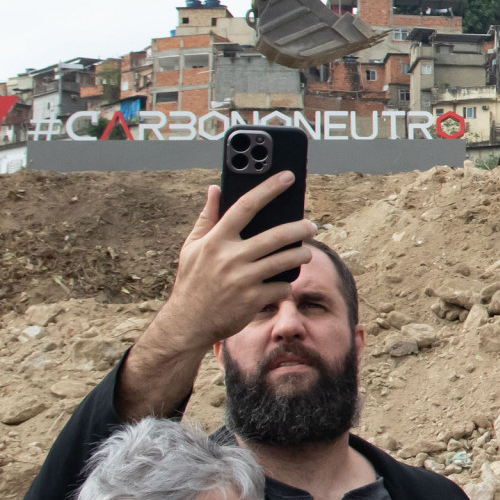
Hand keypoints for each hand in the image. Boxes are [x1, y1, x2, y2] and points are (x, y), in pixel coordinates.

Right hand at [157, 177, 315, 351]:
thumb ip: (207, 217)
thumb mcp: (192, 248)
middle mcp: (230, 257)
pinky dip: (286, 284)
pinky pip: (282, 286)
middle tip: (312, 226)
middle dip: (301, 228)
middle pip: (276, 235)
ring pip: (286, 260)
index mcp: (216, 240)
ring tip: (306, 252)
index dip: (269, 188)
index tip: (288, 176)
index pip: (245, 206)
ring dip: (302, 254)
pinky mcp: (252, 299)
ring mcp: (243, 279)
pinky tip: (283, 283)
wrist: (187, 323)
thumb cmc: (193, 281)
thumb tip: (215, 188)